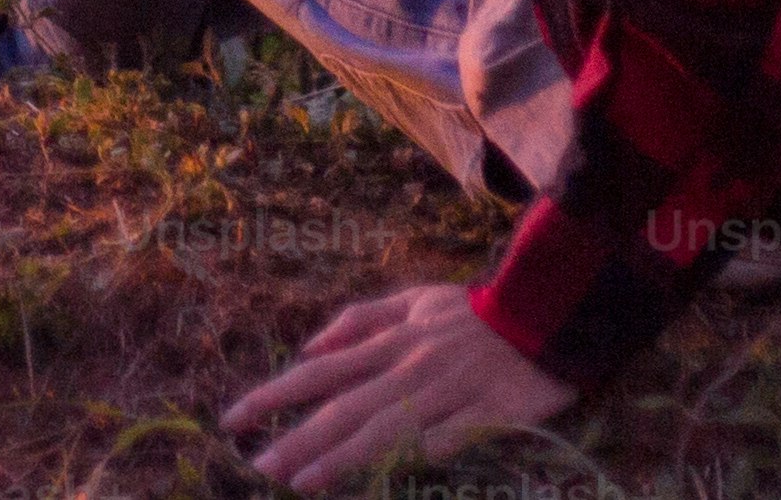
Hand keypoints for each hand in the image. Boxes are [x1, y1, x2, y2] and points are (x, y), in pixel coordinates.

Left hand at [221, 282, 573, 490]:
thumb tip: (310, 348)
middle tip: (259, 467)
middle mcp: (410, 367)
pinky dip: (413, 456)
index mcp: (390, 341)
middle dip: (298, 438)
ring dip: (340, 457)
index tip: (234, 418)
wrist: (546, 311)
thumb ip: (360, 322)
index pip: (319, 371)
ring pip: (385, 429)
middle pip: (345, 407)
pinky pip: (445, 439)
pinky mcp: (487, 413)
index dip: (275, 394)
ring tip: (300, 482)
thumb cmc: (473, 312)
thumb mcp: (414, 299)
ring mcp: (447, 392)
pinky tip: (384, 478)